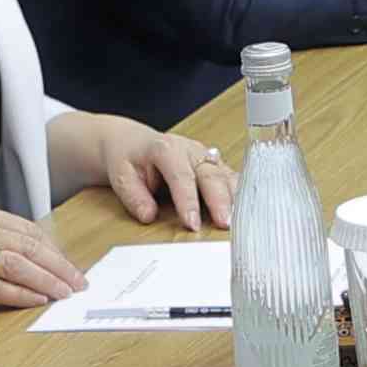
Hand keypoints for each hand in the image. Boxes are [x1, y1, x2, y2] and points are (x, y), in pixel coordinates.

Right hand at [0, 200, 84, 317]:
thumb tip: (33, 259)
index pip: (26, 229)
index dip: (54, 250)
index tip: (71, 266)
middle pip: (27, 245)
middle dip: (59, 266)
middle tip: (78, 283)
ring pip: (17, 265)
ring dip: (47, 281)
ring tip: (65, 294)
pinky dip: (21, 295)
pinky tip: (37, 301)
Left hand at [59, 112, 235, 230]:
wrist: (133, 142)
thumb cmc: (129, 158)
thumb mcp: (121, 176)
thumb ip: (134, 196)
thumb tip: (149, 215)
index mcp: (166, 149)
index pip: (182, 177)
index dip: (188, 201)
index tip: (192, 224)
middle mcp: (191, 150)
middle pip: (211, 175)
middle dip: (220, 201)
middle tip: (225, 224)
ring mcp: (206, 156)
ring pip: (226, 176)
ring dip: (234, 199)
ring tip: (239, 220)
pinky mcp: (215, 165)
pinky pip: (231, 179)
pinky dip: (240, 194)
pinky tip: (246, 211)